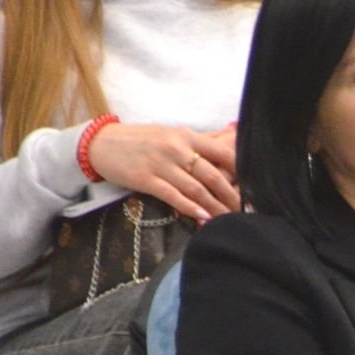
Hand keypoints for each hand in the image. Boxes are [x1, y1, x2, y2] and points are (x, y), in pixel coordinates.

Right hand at [85, 122, 240, 221]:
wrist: (100, 143)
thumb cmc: (142, 139)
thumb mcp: (172, 133)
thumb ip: (201, 141)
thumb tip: (232, 139)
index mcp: (186, 135)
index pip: (223, 153)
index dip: (241, 172)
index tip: (253, 187)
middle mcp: (176, 148)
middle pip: (213, 175)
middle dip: (232, 196)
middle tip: (245, 211)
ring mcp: (161, 164)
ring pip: (196, 189)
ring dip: (215, 207)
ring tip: (228, 220)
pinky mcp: (146, 179)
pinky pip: (173, 196)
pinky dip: (190, 208)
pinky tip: (203, 217)